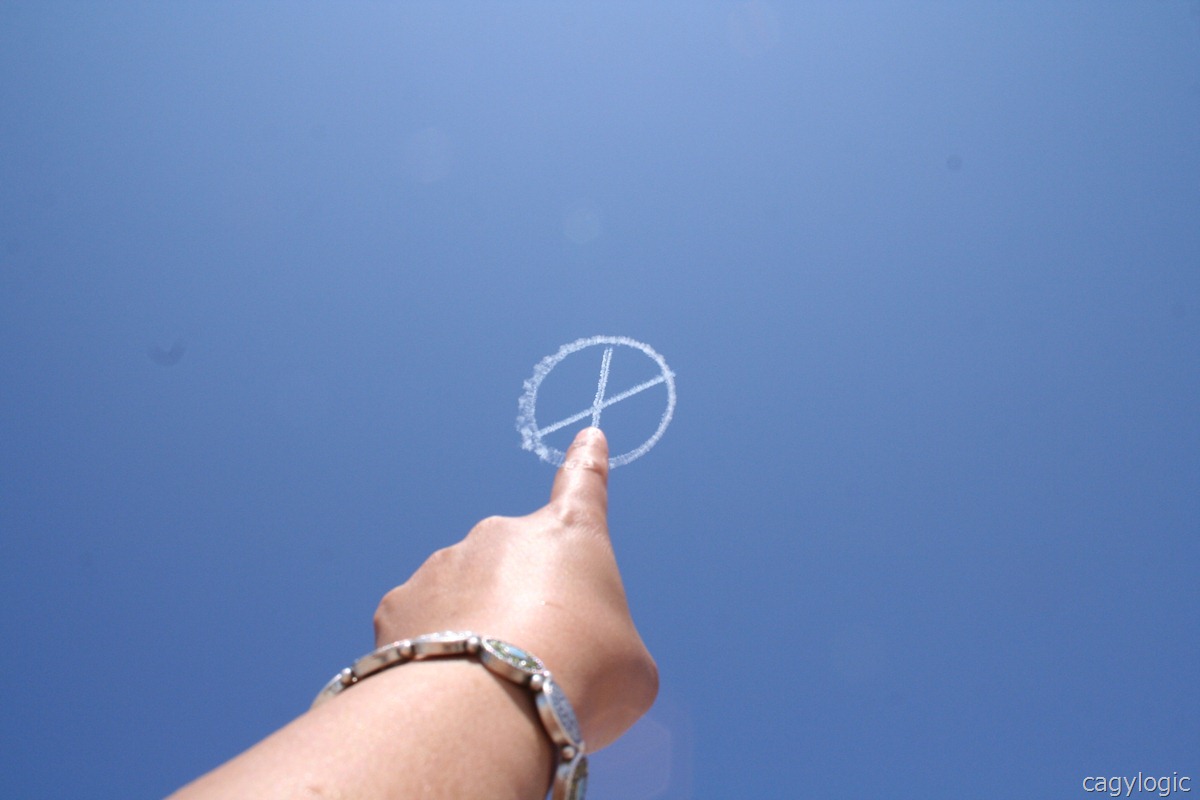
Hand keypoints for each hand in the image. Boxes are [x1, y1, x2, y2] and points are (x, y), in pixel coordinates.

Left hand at [373, 427, 657, 748]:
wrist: (490, 707)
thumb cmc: (580, 677)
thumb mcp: (629, 671)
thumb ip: (608, 652)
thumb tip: (583, 667)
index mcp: (568, 536)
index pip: (583, 486)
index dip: (587, 464)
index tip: (587, 438)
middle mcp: (502, 535)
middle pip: (519, 566)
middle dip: (526, 607)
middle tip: (537, 664)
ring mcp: (445, 564)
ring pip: (465, 598)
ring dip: (478, 633)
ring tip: (493, 687)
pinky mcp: (399, 602)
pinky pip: (423, 627)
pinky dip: (435, 656)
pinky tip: (449, 692)